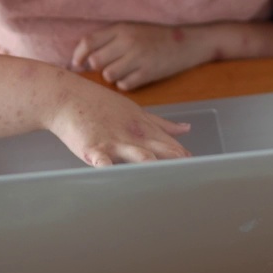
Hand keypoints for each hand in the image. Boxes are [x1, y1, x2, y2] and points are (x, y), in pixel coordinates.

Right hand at [44, 73, 192, 165]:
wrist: (67, 96)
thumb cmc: (101, 107)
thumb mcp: (137, 113)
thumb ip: (162, 125)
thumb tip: (187, 129)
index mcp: (146, 129)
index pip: (172, 146)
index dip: (187, 159)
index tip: (205, 171)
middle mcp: (134, 136)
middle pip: (162, 151)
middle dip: (178, 164)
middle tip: (194, 177)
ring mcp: (115, 141)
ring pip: (138, 155)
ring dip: (153, 165)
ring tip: (167, 176)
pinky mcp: (93, 147)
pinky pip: (102, 159)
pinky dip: (108, 167)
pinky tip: (114, 174)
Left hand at [71, 22, 210, 90]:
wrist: (188, 42)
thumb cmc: (156, 36)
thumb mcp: (132, 29)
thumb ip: (110, 39)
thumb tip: (85, 57)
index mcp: (122, 28)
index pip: (89, 42)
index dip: (78, 55)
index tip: (77, 63)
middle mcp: (128, 41)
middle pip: (96, 61)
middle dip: (98, 67)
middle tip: (107, 66)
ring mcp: (139, 57)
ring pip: (109, 75)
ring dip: (112, 76)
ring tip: (123, 71)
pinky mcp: (148, 73)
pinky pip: (124, 85)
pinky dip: (125, 84)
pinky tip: (134, 77)